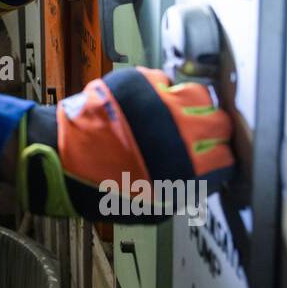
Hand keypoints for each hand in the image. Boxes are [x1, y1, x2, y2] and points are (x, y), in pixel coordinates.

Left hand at [15, 67, 234, 219]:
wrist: (60, 157)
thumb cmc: (97, 186)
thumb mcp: (148, 207)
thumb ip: (181, 193)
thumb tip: (199, 182)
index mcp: (182, 165)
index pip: (226, 156)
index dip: (223, 158)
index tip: (218, 158)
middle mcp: (176, 130)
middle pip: (220, 121)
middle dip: (216, 130)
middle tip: (205, 135)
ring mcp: (159, 103)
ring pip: (199, 94)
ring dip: (195, 105)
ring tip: (182, 114)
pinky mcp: (139, 83)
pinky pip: (164, 80)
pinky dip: (162, 90)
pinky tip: (152, 103)